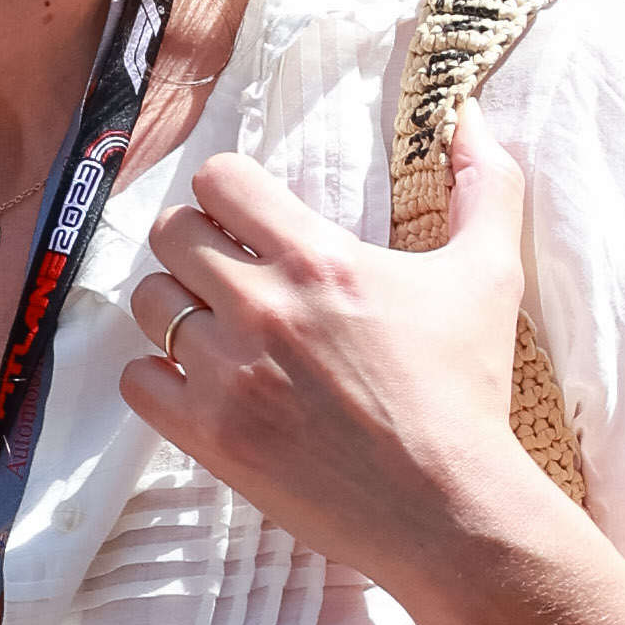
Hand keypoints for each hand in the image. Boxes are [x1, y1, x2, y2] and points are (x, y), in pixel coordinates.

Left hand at [118, 100, 561, 595]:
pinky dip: (157, 377)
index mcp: (317, 260)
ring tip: (214, 326)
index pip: (220, 180)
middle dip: (194, 243)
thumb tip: (474, 116)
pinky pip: (135, 380)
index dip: (228, 192)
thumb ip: (487, 187)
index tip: (248, 219)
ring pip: (148, 302)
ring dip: (173, 306)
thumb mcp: (489, 277)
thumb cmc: (469, 389)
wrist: (452, 508)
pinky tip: (197, 381)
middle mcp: (261, 308)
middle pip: (169, 233)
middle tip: (227, 271)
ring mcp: (227, 373)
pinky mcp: (207, 435)